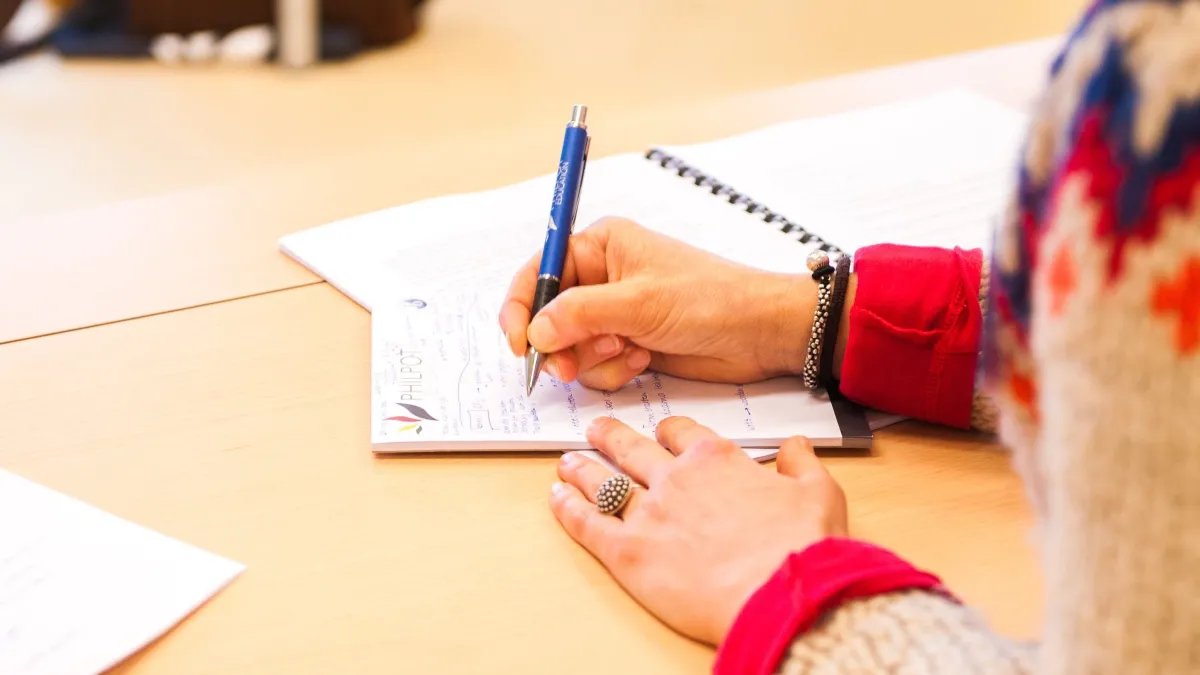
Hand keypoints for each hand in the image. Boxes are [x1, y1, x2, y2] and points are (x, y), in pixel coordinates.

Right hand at [499, 217, 819, 389]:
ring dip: (591, 360)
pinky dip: (611, 370)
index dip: (521, 308)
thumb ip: (580, 314)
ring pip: (570, 347)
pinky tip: (642, 361)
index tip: (520, 343)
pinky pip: (594, 365)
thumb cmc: (710, 300)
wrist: (759, 333)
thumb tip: (535, 331)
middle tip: (569, 367)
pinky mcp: (627, 343)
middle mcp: (601, 277)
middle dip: (559, 345)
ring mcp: (614, 313)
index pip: (538, 272)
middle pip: (548, 316)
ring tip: (627, 353)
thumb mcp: (639, 303)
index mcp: (600, 246)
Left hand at [550, 416, 847, 645]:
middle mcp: (677, 478)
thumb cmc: (804, 548)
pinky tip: (557, 498)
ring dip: (581, 469)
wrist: (784, 595)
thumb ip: (802, 463)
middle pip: (632, 448)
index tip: (662, 432)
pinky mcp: (628, 552)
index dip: (668, 432)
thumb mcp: (820, 493)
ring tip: (567, 462)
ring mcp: (649, 513)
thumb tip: (797, 445)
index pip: (682, 434)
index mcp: (718, 460)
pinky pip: (587, 523)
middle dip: (611, 436)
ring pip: (603, 481)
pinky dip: (567, 508)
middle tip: (596, 429)